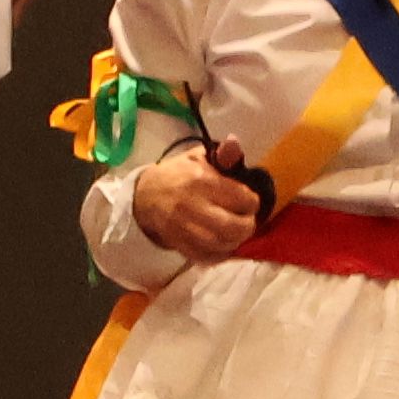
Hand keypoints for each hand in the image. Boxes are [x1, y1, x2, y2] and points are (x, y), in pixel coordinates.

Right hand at [128, 141, 267, 262]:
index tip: (250, 200)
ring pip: (221, 244)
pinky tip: (224, 244)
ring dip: (236, 240)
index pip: (241, 198)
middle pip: (233, 226)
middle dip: (248, 225)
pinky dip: (220, 254)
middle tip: (248, 220)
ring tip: (237, 232)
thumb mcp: (199, 157)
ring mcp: (184, 228)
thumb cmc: (179, 174)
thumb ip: (222, 154)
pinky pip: (206, 256)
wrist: (146, 195)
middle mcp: (192, 206)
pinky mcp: (179, 243)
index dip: (252, 201)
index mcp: (201, 180)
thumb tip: (234, 142)